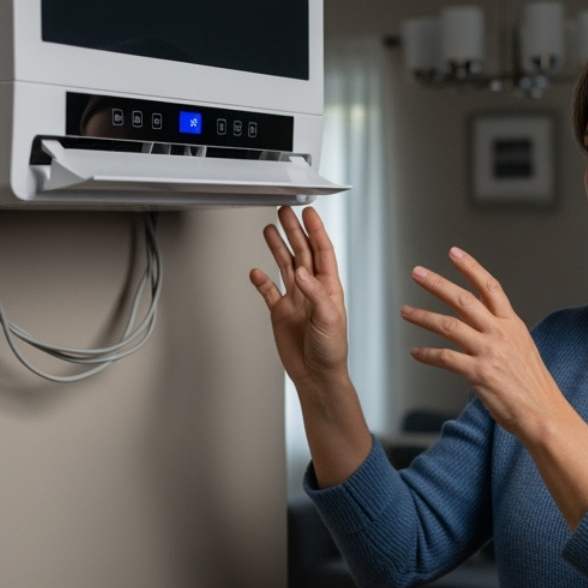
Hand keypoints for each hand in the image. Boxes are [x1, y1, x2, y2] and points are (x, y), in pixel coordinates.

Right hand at [249, 206, 347, 388]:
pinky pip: (269, 291)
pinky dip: (261, 280)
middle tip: (285, 212)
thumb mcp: (329, 319)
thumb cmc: (331, 350)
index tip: (308, 212)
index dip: (315, 230)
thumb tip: (301, 271)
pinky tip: (256, 269)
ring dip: (277, 247)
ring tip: (270, 229)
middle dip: (294, 231)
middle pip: (301, 252)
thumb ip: (314, 293)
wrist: (317, 375)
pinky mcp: (280, 313)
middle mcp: (311, 289)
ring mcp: (295, 299)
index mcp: (328, 287)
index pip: (322, 251)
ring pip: (285, 266)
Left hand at [400, 248, 564, 441]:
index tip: (454, 253)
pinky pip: (445, 358)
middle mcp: (500, 333)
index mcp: (512, 325)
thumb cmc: (533, 388)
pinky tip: (416, 353)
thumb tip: (479, 328)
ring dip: (423, 316)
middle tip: (417, 273)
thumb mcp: (522, 351)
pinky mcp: (479, 373)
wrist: (544, 414)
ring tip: (406, 311)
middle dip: (437, 283)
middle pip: (463, 299)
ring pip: (449, 325)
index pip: (489, 287)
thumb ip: (500, 336)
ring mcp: (489, 352)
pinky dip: (427, 354)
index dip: (471, 268)